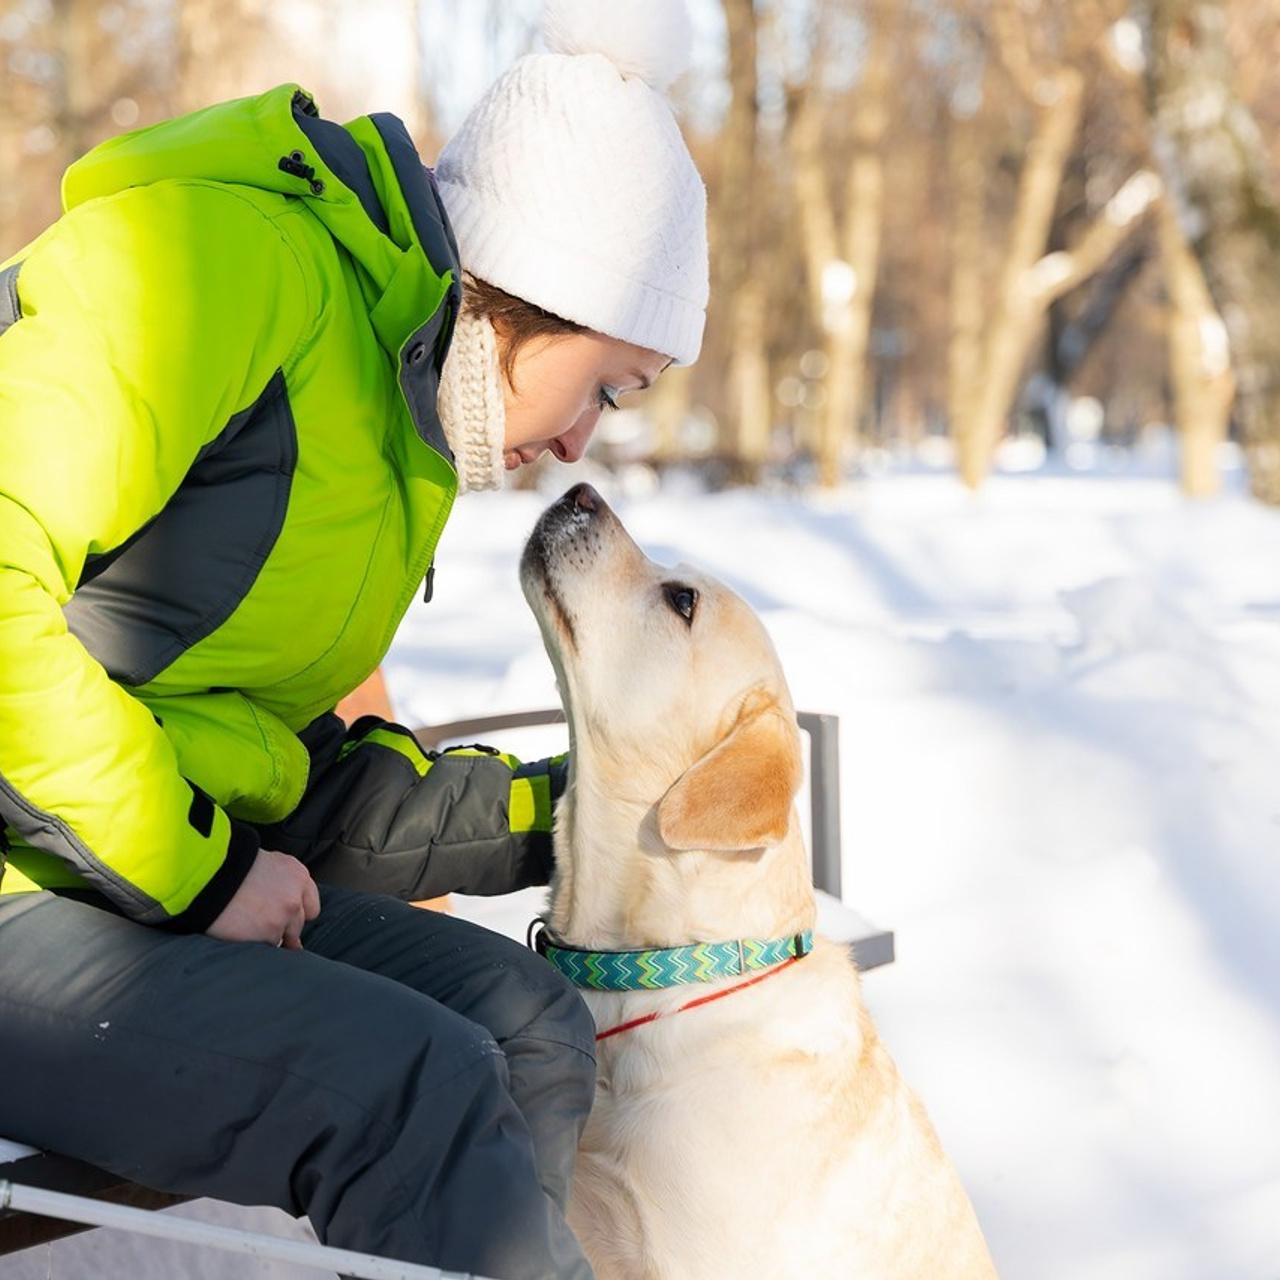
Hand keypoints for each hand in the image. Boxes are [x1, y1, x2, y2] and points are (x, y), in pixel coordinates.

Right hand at [206, 849, 320, 948]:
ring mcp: (284, 917)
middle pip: (299, 924)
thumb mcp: (266, 863)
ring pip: (284, 938)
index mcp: (297, 874)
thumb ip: (282, 881)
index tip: (287, 916)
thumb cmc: (229, 866)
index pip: (312, 905)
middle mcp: (296, 896)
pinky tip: (240, 932)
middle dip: (285, 926)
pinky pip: (267, 947)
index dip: (297, 912)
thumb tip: (287, 900)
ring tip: (246, 925)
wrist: (205, 876)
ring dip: (268, 936)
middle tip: (261, 921)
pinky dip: (255, 944)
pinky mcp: (269, 935)